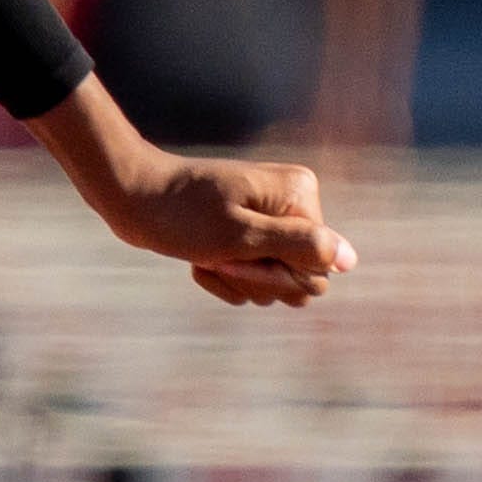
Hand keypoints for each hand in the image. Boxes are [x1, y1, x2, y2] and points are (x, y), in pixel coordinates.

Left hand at [89, 149, 353, 307]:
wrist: (132, 198)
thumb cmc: (181, 215)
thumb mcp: (240, 236)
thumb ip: (298, 246)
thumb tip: (350, 259)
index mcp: (301, 195)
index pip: (317, 268)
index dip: (275, 275)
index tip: (234, 256)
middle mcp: (294, 207)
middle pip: (300, 281)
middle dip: (255, 280)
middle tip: (218, 256)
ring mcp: (273, 223)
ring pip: (274, 286)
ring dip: (235, 280)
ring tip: (206, 255)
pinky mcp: (250, 238)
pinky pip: (252, 281)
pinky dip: (223, 278)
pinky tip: (200, 260)